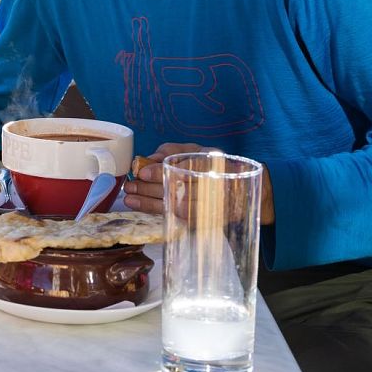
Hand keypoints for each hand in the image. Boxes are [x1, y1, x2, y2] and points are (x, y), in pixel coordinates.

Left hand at [123, 142, 275, 223]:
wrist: (242, 190)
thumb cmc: (210, 165)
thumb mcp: (193, 150)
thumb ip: (170, 152)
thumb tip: (147, 160)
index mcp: (214, 163)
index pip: (186, 169)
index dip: (162, 171)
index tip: (142, 172)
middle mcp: (217, 185)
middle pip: (180, 190)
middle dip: (151, 189)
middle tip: (130, 186)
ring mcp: (214, 206)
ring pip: (179, 207)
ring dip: (151, 205)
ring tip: (130, 199)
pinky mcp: (208, 221)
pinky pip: (181, 219)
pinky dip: (160, 213)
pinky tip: (142, 207)